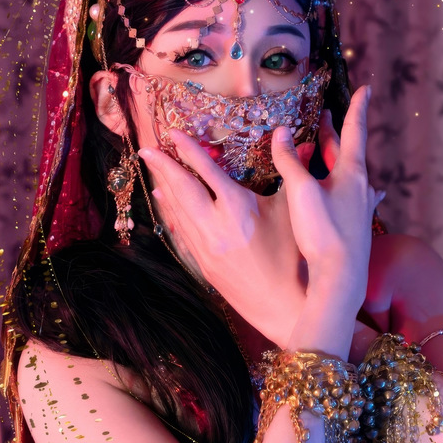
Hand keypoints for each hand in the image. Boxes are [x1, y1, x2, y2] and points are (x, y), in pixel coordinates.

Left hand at [138, 132, 315, 346]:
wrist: (285, 306)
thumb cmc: (296, 256)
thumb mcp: (293, 209)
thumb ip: (287, 170)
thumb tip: (289, 136)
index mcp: (237, 207)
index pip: (206, 171)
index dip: (188, 151)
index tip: (174, 135)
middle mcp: (215, 225)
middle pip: (182, 189)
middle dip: (163, 167)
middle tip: (147, 149)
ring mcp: (206, 247)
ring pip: (178, 211)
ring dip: (164, 188)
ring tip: (153, 169)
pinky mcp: (204, 265)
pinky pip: (182, 233)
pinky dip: (172, 214)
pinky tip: (165, 202)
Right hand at [270, 86, 383, 313]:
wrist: (342, 278)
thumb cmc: (324, 234)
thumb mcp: (301, 192)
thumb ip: (290, 161)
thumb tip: (280, 133)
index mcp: (352, 172)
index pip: (354, 131)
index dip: (356, 109)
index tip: (364, 89)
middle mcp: (361, 187)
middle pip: (347, 153)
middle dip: (335, 134)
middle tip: (326, 117)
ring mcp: (360, 208)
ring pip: (348, 175)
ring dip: (335, 160)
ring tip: (326, 150)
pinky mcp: (355, 227)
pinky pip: (349, 196)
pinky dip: (342, 186)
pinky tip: (355, 194)